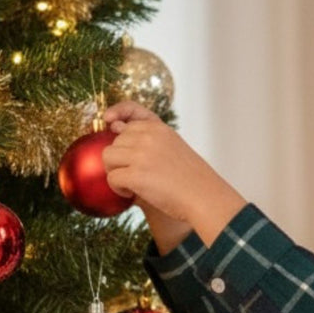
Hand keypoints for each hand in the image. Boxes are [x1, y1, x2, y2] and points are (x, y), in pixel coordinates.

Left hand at [102, 102, 246, 251]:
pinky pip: (112, 178)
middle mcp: (148, 137)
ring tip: (131, 185)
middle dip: (119, 159)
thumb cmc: (192, 180)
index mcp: (159, 129)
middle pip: (114, 141)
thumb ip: (148, 138)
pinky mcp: (135, 175)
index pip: (129, 113)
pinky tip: (131, 193)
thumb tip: (114, 127)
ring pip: (108, 158)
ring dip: (115, 172)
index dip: (117, 119)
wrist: (205, 199)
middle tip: (133, 174)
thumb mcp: (174, 147)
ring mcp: (140, 155)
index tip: (109, 123)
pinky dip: (118, 189)